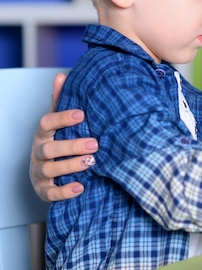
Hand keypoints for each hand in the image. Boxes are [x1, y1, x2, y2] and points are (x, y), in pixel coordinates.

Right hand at [30, 73, 96, 201]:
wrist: (49, 174)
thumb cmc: (57, 142)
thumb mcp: (57, 123)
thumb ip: (59, 102)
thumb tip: (61, 75)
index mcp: (42, 134)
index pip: (46, 123)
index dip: (62, 118)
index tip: (81, 114)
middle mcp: (38, 153)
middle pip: (49, 148)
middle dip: (72, 146)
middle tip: (95, 144)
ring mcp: (39, 172)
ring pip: (50, 169)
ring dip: (70, 166)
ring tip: (91, 162)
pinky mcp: (44, 190)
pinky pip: (51, 193)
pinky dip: (65, 191)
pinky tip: (81, 187)